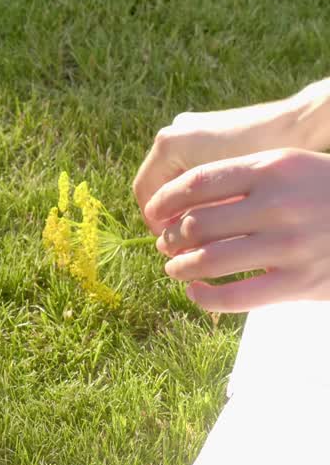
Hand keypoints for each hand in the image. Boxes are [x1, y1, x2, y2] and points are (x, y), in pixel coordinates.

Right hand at [133, 97, 314, 227]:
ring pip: (175, 175)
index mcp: (170, 145)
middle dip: (170, 213)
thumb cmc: (264, 162)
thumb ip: (198, 217)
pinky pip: (190, 163)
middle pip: (159, 183)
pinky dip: (198, 186)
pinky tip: (218, 203)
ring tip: (203, 224)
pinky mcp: (206, 129)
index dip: (155, 222)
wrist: (299, 124)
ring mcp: (189, 128)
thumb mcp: (228, 197)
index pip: (146, 192)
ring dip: (185, 201)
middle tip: (186, 240)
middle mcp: (173, 132)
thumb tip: (183, 246)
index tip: (173, 245)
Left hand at [145, 149, 329, 311]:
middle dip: (170, 237)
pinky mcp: (300, 281)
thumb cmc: (323, 190)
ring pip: (209, 260)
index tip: (152, 212)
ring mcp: (291, 244)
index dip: (164, 201)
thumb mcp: (288, 167)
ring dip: (180, 266)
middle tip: (164, 244)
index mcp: (272, 168)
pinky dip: (205, 298)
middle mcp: (280, 204)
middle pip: (197, 224)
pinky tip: (195, 292)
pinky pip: (236, 297)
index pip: (197, 183)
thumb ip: (240, 180)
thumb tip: (179, 205)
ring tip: (174, 267)